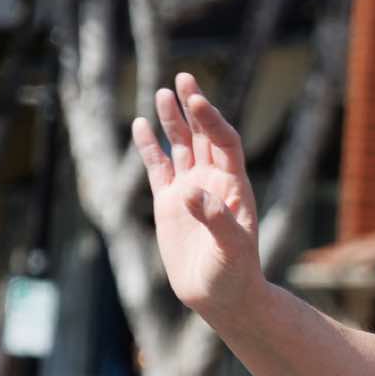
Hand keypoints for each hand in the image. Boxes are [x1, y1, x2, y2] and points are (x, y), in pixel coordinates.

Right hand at [134, 72, 264, 322]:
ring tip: (162, 92)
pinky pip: (158, 168)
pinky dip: (149, 147)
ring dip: (173, 121)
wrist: (222, 298)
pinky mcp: (170, 204)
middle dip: (195, 107)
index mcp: (234, 187)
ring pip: (181, 147)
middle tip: (185, 77)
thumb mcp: (231, 250)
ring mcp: (191, 191)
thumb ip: (216, 220)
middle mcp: (214, 183)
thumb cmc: (235, 276)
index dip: (212, 121)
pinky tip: (140, 126)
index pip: (225, 143)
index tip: (197, 100)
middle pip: (204, 136)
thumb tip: (193, 192)